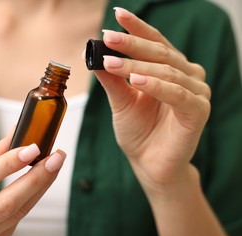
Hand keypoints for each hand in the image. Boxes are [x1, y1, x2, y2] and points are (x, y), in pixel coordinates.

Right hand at [0, 133, 65, 235]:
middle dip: (35, 178)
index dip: (8, 164)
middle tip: (55, 158)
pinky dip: (33, 195)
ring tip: (54, 164)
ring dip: (41, 186)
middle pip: (5, 204)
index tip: (32, 148)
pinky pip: (20, 217)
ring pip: (18, 212)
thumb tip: (19, 130)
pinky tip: (41, 180)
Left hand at [94, 7, 210, 195]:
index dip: (137, 28)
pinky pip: (177, 94)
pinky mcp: (198, 111)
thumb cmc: (138, 132)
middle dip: (131, 44)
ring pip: (166, 71)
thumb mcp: (120, 101)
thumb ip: (112, 78)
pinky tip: (136, 81)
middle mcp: (186, 76)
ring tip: (111, 64)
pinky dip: (156, 85)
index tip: (117, 14)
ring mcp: (195, 92)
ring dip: (137, 66)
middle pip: (160, 52)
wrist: (148, 164)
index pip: (154, 42)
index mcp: (169, 69)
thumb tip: (94, 54)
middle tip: (108, 37)